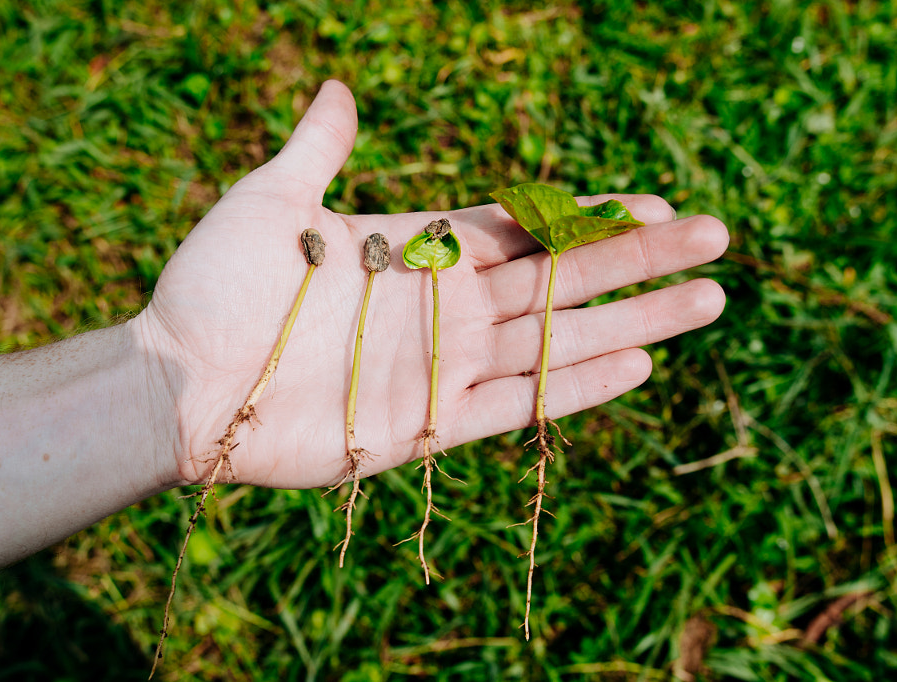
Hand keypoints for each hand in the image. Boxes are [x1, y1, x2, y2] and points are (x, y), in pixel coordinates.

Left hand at [138, 80, 728, 489]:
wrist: (182, 383)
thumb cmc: (216, 288)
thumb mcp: (269, 201)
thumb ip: (317, 149)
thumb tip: (338, 87)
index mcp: (415, 249)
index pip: (521, 226)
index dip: (585, 215)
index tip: (650, 198)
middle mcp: (441, 307)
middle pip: (559, 278)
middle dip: (637, 259)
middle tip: (715, 236)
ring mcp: (439, 367)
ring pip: (556, 340)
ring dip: (632, 321)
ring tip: (707, 300)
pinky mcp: (427, 424)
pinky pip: (517, 405)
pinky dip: (575, 387)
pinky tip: (638, 365)